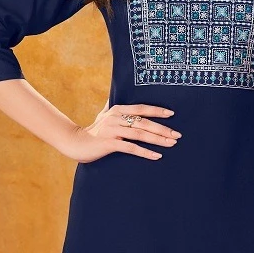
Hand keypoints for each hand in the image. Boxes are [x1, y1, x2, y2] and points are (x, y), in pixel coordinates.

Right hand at [67, 103, 181, 162]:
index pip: (141, 108)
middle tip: (177, 135)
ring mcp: (112, 130)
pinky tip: (156, 156)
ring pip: (140, 134)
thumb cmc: (93, 130)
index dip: (157, 111)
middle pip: (144, 122)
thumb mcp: (103, 115)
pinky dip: (145, 152)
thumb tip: (114, 96)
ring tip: (171, 144)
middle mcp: (116, 118)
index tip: (172, 114)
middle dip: (162, 129)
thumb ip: (111, 107)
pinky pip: (131, 147)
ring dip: (158, 139)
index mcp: (117, 110)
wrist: (76, 143)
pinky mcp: (109, 143)